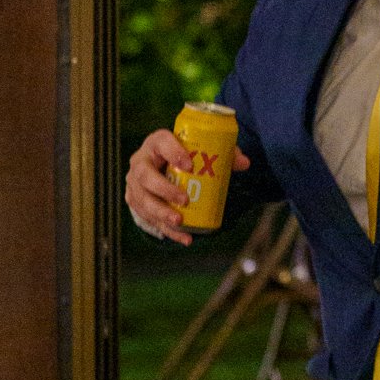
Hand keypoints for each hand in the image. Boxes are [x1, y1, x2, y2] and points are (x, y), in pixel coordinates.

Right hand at [126, 127, 249, 246]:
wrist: (160, 165)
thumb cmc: (184, 154)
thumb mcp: (201, 150)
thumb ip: (223, 154)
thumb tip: (244, 164)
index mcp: (157, 143)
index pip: (161, 142)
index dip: (173, 152)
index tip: (189, 165)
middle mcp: (141, 161)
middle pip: (145, 175)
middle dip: (164, 189)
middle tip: (184, 200)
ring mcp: (134, 183)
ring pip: (142, 199)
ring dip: (160, 213)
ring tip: (179, 222)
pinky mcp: (135, 201)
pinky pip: (147, 217)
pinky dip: (166, 230)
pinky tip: (183, 237)